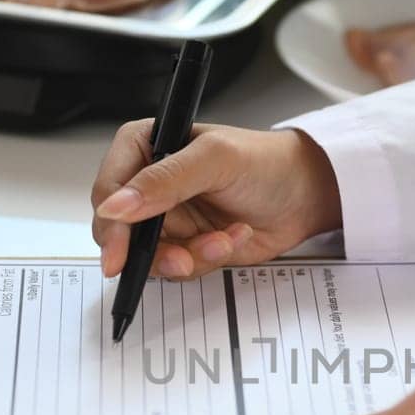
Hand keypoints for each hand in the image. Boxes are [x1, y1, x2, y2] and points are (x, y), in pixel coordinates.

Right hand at [91, 123, 342, 278]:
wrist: (306, 194)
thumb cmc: (265, 162)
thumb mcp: (214, 161)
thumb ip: (164, 181)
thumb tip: (115, 205)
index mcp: (145, 147)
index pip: (108, 189)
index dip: (110, 224)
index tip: (118, 254)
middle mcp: (150, 184)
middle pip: (121, 232)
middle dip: (152, 251)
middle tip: (181, 260)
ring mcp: (169, 218)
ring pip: (152, 256)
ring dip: (188, 256)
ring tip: (222, 241)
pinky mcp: (188, 244)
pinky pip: (181, 266)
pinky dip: (208, 259)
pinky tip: (232, 239)